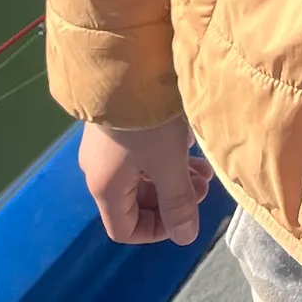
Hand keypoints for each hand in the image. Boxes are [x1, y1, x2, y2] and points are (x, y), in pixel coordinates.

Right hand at [78, 116, 212, 245]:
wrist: (125, 63)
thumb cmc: (147, 120)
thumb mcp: (169, 161)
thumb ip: (178, 201)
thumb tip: (185, 238)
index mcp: (106, 187)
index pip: (124, 229)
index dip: (156, 231)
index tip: (185, 215)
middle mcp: (98, 169)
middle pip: (135, 200)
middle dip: (172, 198)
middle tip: (203, 184)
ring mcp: (105, 144)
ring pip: (141, 173)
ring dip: (172, 175)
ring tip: (203, 166)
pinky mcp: (115, 122)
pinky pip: (139, 151)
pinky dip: (164, 154)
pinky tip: (186, 139)